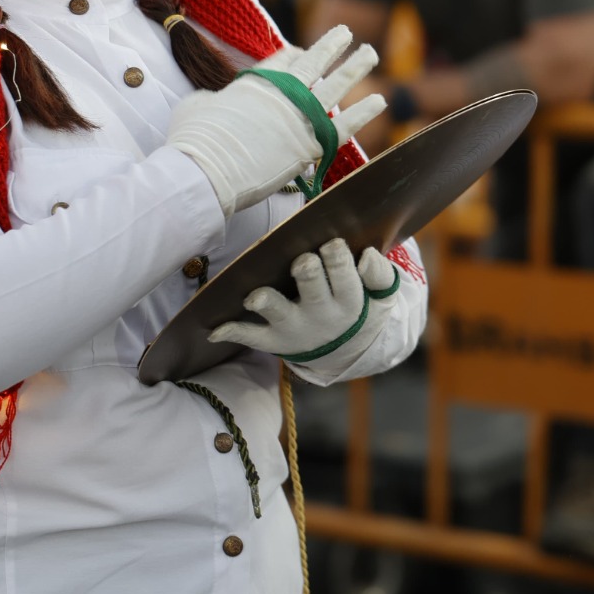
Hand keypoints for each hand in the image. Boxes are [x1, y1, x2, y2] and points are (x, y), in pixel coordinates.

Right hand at [166, 26, 384, 215]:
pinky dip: (362, 112)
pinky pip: (344, 126)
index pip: (281, 59)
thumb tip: (214, 100)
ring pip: (335, 86)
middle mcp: (281, 94)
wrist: (205, 172)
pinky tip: (379, 100)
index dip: (294, 53)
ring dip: (355, 67)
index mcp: (255, 82)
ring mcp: (298, 117)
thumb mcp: (196, 105)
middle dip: (331, 46)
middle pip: (313, 63)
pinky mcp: (310, 145)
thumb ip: (212, 99)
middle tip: (347, 34)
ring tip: (370, 53)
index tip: (302, 51)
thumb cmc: (194, 140)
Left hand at [207, 238, 398, 360]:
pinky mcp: (272, 339)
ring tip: (254, 298)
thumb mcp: (379, 296)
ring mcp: (293, 327)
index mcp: (349, 300)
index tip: (330, 244)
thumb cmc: (355, 305)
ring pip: (278, 311)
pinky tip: (213, 330)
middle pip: (312, 286)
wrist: (342, 349)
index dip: (335, 254)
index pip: (343, 271)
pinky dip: (232, 332)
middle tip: (303, 261)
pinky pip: (250, 336)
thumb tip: (366, 256)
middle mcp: (321, 315)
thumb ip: (379, 275)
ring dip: (266, 302)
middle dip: (306, 270)